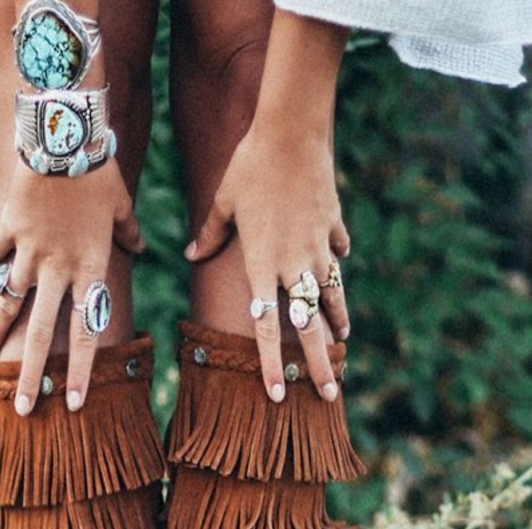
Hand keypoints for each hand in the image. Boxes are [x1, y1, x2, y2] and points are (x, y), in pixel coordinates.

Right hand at [0, 157, 142, 414]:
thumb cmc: (99, 170)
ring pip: (10, 301)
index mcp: (90, 269)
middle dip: (31, 374)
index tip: (71, 403)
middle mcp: (57, 270)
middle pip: (43, 332)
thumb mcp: (122, 205)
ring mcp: (29, 251)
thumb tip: (143, 248)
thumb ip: (129, 234)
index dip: (78, 371)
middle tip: (23, 409)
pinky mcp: (8, 229)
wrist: (63, 134)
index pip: (85, 333)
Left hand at [185, 125, 349, 403]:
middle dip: (320, 364)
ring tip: (342, 345)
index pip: (266, 328)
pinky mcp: (333, 226)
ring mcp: (318, 247)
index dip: (271, 364)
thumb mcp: (222, 202)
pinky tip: (339, 271)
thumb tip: (190, 254)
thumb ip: (209, 235)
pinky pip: (336, 253)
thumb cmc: (249, 166)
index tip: (277, 394)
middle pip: (309, 326)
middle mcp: (293, 264)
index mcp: (262, 265)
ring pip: (331, 296)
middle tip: (330, 395)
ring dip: (336, 323)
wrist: (292, 130)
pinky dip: (336, 265)